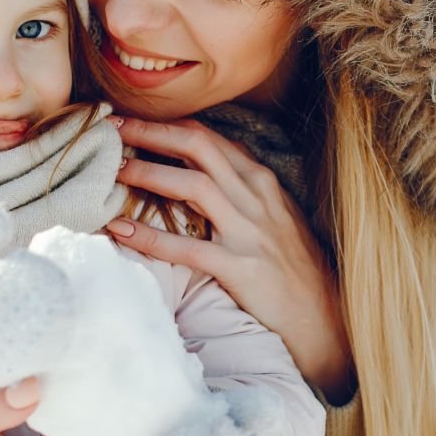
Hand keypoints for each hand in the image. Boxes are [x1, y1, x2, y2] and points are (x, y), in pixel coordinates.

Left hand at [107, 116, 354, 400]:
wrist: (322, 314)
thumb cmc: (294, 265)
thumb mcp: (274, 214)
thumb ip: (241, 188)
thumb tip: (200, 168)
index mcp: (261, 181)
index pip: (209, 137)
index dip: (166, 125)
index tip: (132, 121)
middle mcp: (255, 197)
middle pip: (198, 147)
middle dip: (152, 133)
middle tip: (112, 128)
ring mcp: (249, 232)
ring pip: (192, 187)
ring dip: (148, 173)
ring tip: (113, 171)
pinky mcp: (240, 268)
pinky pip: (187, 248)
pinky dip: (150, 237)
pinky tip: (120, 229)